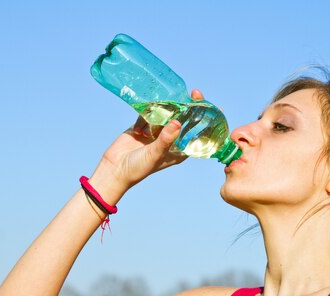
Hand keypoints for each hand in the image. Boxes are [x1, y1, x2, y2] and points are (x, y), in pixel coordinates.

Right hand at [89, 90, 204, 198]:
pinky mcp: (143, 126)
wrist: (114, 168)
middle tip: (195, 93)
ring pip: (168, 114)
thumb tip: (178, 123)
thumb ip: (166, 139)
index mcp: (178, 150)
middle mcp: (170, 140)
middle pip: (185, 121)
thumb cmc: (138, 168)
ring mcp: (157, 132)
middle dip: (190, 107)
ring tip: (173, 96)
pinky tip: (151, 105)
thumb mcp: (154, 155)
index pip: (196, 134)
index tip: (215, 108)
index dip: (206, 122)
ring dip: (170, 105)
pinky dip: (151, 108)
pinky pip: (151, 113)